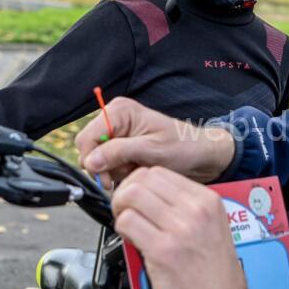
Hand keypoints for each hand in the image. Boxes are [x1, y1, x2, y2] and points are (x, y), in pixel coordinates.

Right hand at [76, 97, 234, 188]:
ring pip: (98, 161)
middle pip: (89, 150)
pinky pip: (109, 165)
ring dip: (116, 170)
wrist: (201, 156)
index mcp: (120, 111)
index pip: (87, 137)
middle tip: (128, 173)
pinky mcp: (122, 148)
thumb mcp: (151, 150)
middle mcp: (115, 120)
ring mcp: (118, 135)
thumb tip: (90, 161)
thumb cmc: (183, 147)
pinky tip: (138, 170)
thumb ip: (119, 152)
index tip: (106, 177)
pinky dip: (121, 172)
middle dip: (106, 166)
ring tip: (138, 168)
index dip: (92, 159)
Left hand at [112, 166, 250, 288]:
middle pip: (144, 179)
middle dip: (126, 192)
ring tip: (126, 225)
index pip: (161, 173)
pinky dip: (121, 229)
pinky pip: (127, 223)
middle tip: (125, 210)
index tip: (137, 199)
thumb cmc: (214, 279)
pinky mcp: (163, 250)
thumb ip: (185, 210)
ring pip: (132, 196)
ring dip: (120, 209)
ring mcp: (180, 229)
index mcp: (209, 202)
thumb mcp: (212, 231)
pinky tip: (130, 240)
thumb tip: (149, 198)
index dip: (140, 184)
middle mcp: (196, 211)